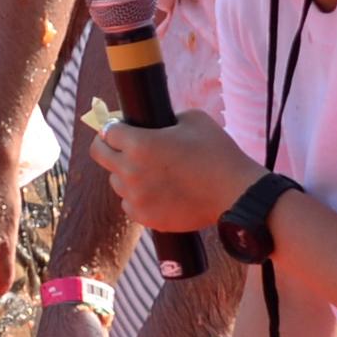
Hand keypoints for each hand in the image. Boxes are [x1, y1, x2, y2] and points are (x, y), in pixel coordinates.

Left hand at [95, 108, 265, 236]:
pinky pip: (128, 204)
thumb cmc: (217, 153)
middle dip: (108, 146)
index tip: (120, 128)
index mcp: (139, 144)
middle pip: (100, 155)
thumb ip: (165, 118)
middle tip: (121, 146)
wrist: (237, 194)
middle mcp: (131, 171)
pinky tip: (154, 191)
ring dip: (126, 174)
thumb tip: (152, 123)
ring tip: (149, 172)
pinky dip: (137, 197)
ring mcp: (136, 197)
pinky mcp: (146, 218)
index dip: (114, 127)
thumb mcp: (192, 119)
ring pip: (116, 181)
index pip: (107, 131)